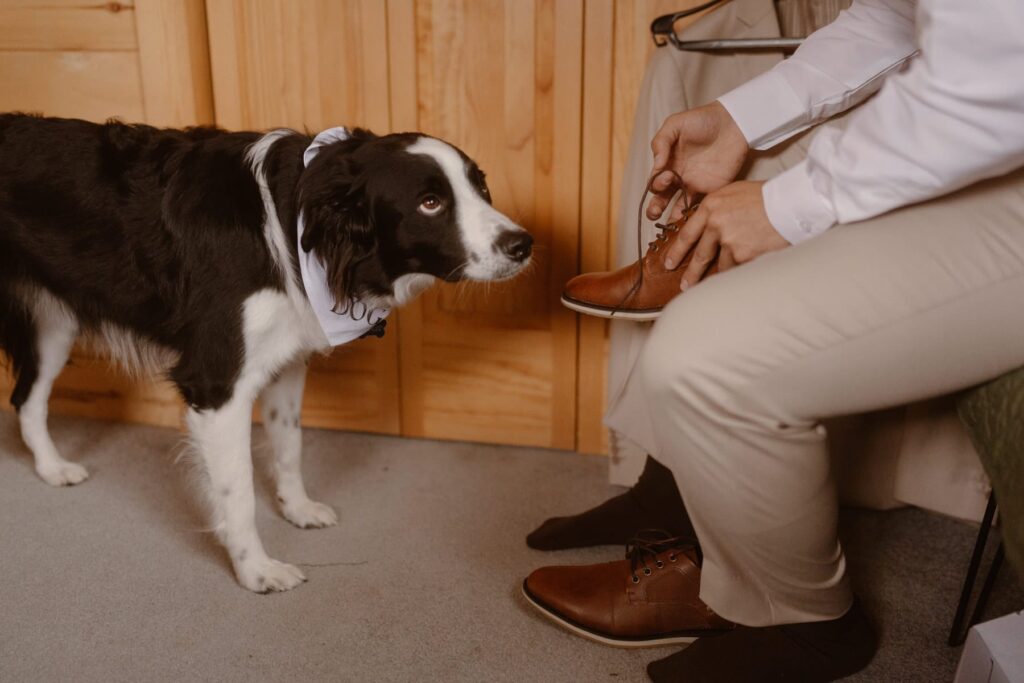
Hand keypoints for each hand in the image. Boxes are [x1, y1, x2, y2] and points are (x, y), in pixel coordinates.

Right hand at [647, 101, 749, 222]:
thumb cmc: (703, 119)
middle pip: (662, 198)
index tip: (667, 176)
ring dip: (671, 218)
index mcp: (668, 163)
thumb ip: (661, 142)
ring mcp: (695, 185)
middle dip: (655, 207)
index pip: (655, 181)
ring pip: (678, 207)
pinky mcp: (712, 190)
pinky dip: (693, 217)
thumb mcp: (676, 124)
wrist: (733, 121)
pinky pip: (700, 207)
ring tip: (668, 226)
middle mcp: (679, 177)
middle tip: (654, 213)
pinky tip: (689, 224)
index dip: (656, 183)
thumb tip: (656, 165)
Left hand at [663, 181, 788, 288]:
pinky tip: (746, 270)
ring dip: (723, 272)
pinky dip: (742, 271)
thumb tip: (706, 226)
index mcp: (711, 207)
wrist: (791, 203)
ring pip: (721, 265)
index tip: (669, 262)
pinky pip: (738, 269)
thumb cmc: (767, 196)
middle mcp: (715, 224)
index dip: (677, 250)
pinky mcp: (743, 255)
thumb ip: (717, 209)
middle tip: (684, 285)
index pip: (687, 233)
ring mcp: (729, 241)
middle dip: (691, 274)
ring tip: (725, 278)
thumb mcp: (734, 193)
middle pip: (699, 256)